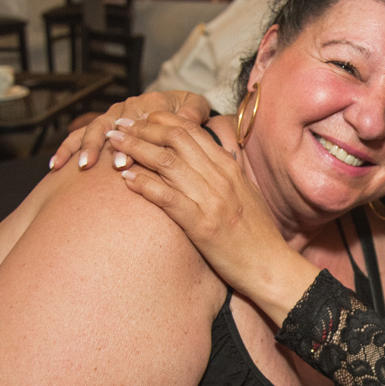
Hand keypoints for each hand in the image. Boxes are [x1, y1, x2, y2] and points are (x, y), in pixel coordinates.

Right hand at [48, 91, 211, 171]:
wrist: (180, 106)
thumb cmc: (187, 110)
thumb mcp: (195, 106)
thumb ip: (193, 112)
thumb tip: (188, 119)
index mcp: (149, 102)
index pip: (134, 123)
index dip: (127, 143)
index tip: (124, 162)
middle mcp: (127, 108)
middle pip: (107, 125)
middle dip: (97, 145)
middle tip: (90, 164)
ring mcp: (112, 116)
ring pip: (90, 129)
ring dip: (80, 147)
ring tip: (76, 166)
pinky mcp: (103, 126)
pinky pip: (79, 135)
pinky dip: (66, 148)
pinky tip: (55, 166)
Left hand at [109, 114, 311, 315]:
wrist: (271, 266)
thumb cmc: (257, 235)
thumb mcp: (245, 193)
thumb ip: (226, 172)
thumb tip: (212, 154)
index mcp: (228, 167)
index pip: (190, 130)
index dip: (160, 120)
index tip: (139, 119)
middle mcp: (220, 177)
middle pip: (175, 138)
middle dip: (142, 128)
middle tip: (118, 127)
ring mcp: (211, 200)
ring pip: (167, 162)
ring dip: (135, 149)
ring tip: (112, 145)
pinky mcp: (202, 225)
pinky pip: (167, 197)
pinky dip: (144, 184)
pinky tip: (126, 179)